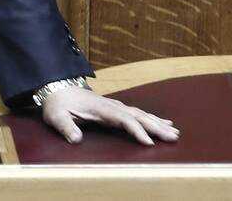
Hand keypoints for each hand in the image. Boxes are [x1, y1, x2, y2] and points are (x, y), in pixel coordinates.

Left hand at [40, 86, 179, 145]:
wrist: (56, 88)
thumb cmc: (57, 105)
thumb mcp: (56, 116)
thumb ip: (66, 127)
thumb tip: (76, 139)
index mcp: (101, 108)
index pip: (124, 119)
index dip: (137, 130)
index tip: (149, 143)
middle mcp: (112, 106)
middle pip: (138, 116)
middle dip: (156, 127)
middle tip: (174, 137)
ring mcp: (115, 106)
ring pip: (141, 114)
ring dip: (158, 123)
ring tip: (175, 132)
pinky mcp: (114, 109)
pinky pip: (137, 114)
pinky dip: (152, 118)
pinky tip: (163, 122)